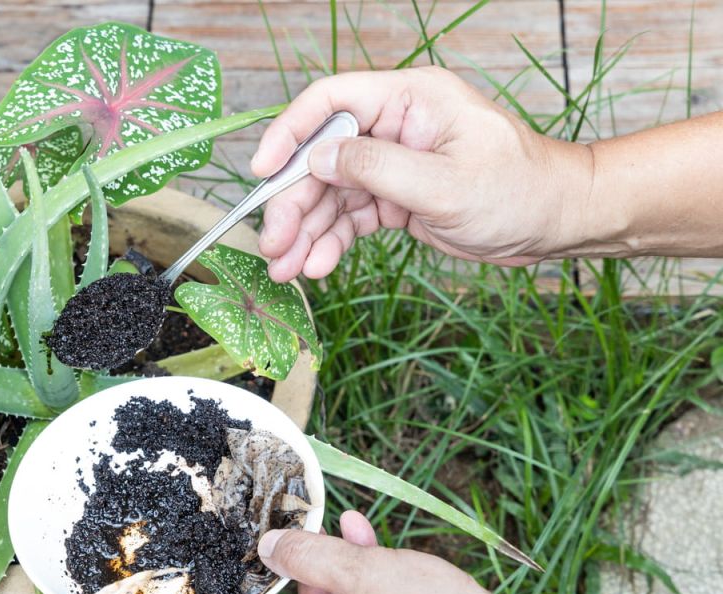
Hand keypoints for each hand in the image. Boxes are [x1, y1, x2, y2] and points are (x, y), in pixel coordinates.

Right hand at [253, 67, 593, 280]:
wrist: (554, 223)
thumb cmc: (517, 191)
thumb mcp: (443, 183)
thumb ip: (376, 168)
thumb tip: (317, 160)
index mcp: (409, 100)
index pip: (331, 102)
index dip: (289, 134)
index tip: (262, 171)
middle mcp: (394, 126)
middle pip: (321, 159)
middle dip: (293, 204)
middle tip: (273, 245)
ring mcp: (393, 164)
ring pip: (330, 195)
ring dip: (305, 231)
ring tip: (286, 269)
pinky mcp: (395, 198)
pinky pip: (350, 217)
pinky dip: (331, 242)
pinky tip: (318, 266)